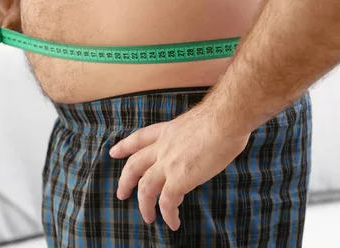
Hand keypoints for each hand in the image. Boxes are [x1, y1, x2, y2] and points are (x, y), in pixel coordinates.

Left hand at [109, 97, 249, 230]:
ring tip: (148, 217)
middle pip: (135, 165)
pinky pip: (167, 202)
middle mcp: (163, 147)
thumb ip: (191, 135)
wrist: (225, 120)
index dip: (125, 146)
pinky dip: (168, 215)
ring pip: (146, 188)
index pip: (140, 138)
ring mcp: (168, 163)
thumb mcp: (196, 122)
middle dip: (125, 181)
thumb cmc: (221, 117)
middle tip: (121, 193)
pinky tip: (173, 223)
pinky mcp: (179, 179)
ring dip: (144, 205)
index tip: (114, 152)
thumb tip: (200, 142)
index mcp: (167, 130)